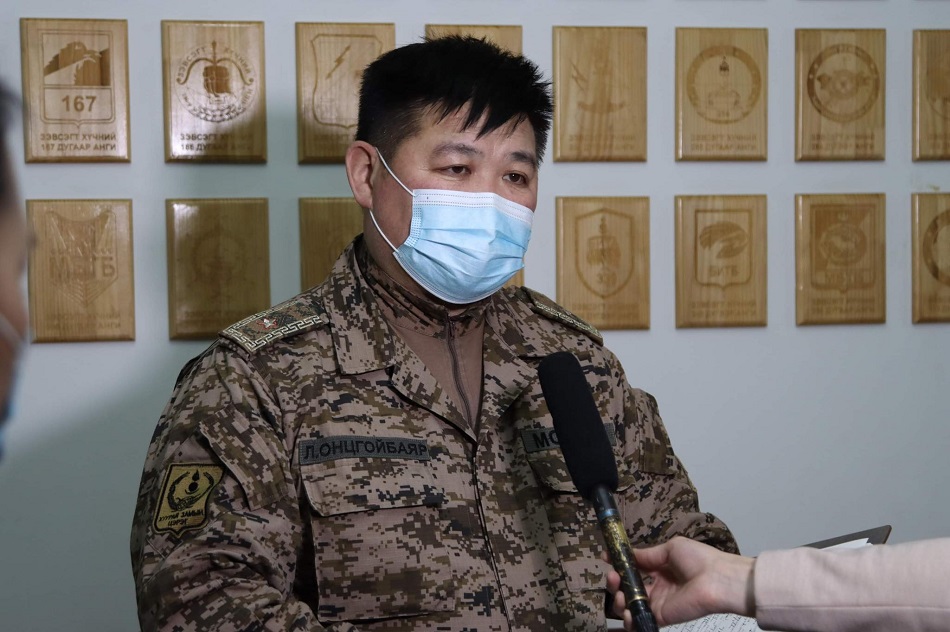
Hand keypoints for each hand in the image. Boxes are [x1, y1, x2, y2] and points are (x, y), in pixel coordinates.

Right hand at [605, 536, 755, 627]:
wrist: (718, 579)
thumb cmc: (698, 559)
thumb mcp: (671, 549)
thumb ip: (648, 555)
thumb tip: (627, 553)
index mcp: (661, 569)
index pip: (635, 568)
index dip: (620, 564)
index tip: (606, 558)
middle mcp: (657, 587)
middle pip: (628, 587)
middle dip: (615, 582)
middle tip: (613, 577)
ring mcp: (658, 603)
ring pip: (630, 604)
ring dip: (618, 600)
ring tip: (620, 594)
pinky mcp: (661, 617)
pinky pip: (640, 619)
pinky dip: (628, 618)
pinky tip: (626, 610)